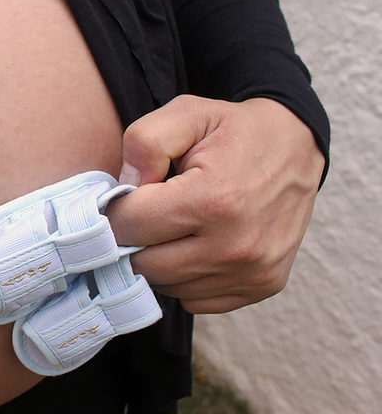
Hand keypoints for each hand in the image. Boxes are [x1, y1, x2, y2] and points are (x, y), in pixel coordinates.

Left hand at [106, 95, 324, 313]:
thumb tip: (124, 190)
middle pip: (144, 264)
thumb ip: (144, 143)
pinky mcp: (262, 286)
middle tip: (143, 214)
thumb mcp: (186, 114)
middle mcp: (235, 245)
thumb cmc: (234, 131)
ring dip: (157, 260)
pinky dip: (184, 278)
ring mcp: (252, 271)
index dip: (115, 210)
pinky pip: (196, 299)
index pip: (131, 226)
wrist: (298, 148)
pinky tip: (193, 245)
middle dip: (132, 238)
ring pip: (167, 286)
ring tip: (170, 226)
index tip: (122, 198)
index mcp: (213, 199)